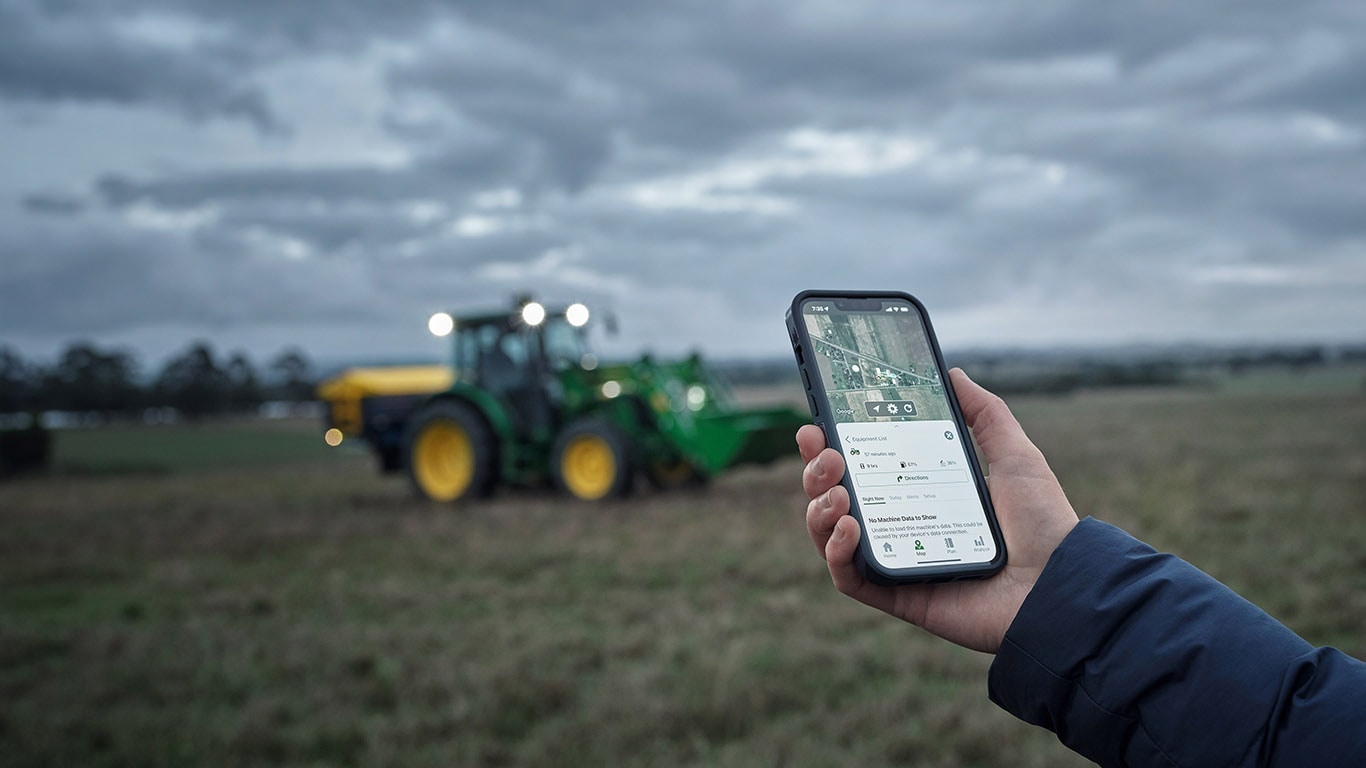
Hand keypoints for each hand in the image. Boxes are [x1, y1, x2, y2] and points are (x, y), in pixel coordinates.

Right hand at [798, 368, 1078, 652]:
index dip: (829, 448)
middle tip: (828, 454)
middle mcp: (902, 527)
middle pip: (834, 499)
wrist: (1061, 584)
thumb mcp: (1015, 456)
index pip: (860, 468)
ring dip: (819, 510)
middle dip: (816, 473)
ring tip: (837, 493)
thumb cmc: (1044, 524)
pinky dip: (837, 553)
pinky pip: (848, 579)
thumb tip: (954, 373)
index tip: (816, 424)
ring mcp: (896, 563)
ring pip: (830, 537)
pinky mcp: (898, 596)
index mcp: (919, 494)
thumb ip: (986, 414)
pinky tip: (849, 526)